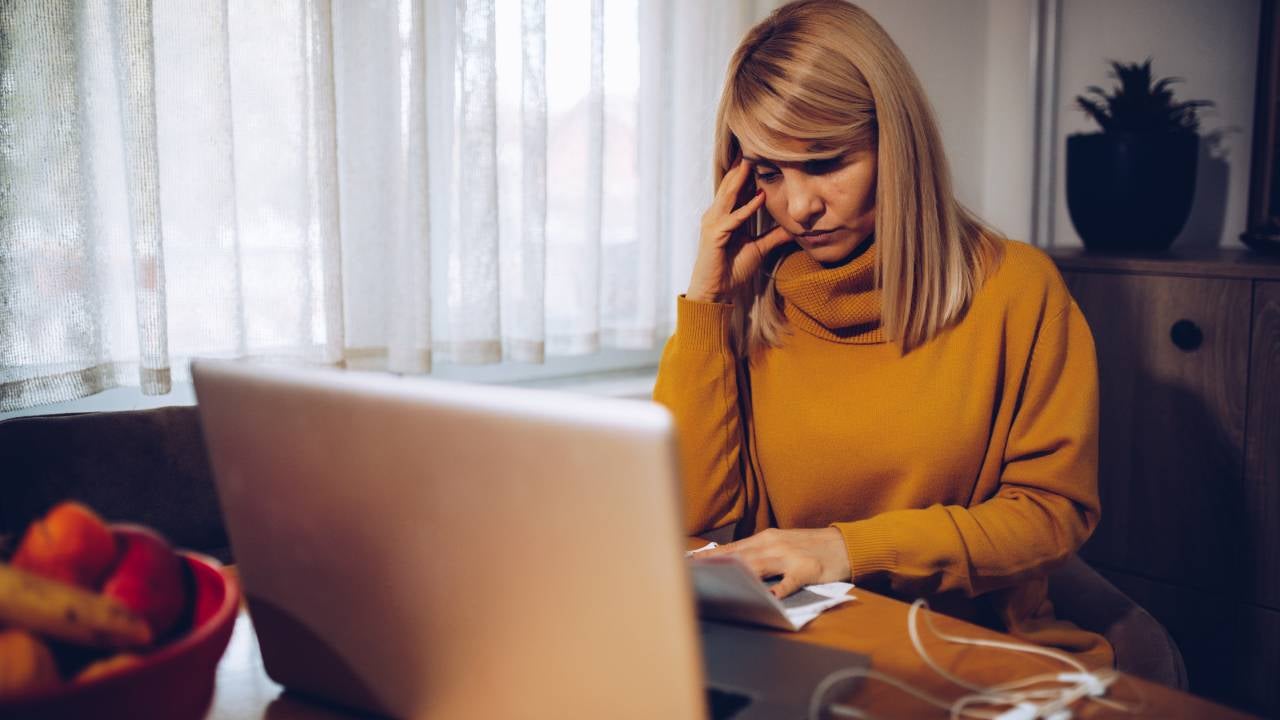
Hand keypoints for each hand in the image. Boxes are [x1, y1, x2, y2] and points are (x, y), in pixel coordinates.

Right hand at [687, 159, 794, 302]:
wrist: (716, 291)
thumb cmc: (732, 269)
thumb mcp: (759, 248)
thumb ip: (774, 236)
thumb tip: (794, 229)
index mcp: (726, 215)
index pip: (736, 187)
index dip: (747, 170)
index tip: (760, 152)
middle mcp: (717, 214)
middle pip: (731, 185)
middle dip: (742, 165)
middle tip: (754, 144)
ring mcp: (714, 223)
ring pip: (729, 195)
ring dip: (741, 178)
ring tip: (753, 160)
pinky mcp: (715, 235)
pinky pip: (734, 218)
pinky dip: (747, 208)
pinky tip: (759, 196)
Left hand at [699, 527, 849, 598]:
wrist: (845, 544)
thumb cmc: (809, 547)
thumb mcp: (781, 544)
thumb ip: (759, 553)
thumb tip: (731, 563)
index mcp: (766, 538)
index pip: (732, 548)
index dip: (711, 555)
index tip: (690, 562)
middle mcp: (774, 544)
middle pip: (740, 556)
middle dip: (716, 565)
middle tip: (695, 573)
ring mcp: (790, 557)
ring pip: (760, 565)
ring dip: (738, 574)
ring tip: (720, 582)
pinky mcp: (807, 570)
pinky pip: (791, 581)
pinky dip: (780, 589)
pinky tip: (770, 597)